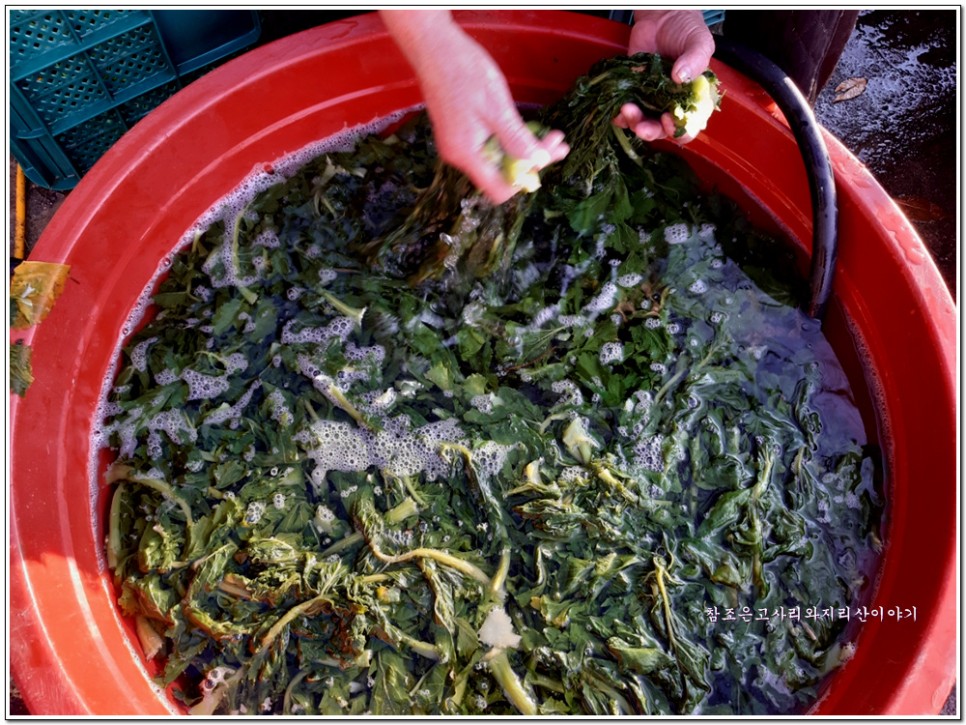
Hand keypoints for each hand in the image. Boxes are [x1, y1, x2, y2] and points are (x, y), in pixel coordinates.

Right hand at [381, 11, 568, 202]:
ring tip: (551, 135)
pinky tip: (527, 128)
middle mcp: (460, 155)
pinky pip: (491, 146)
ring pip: (498, 160)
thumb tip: (538, 163)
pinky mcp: (462, 132)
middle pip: (501, 175)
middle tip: (558, 143)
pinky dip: (511, 140)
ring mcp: (460, 143)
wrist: (434, 47)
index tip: (546, 155)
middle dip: (532, 162)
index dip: (525, 179)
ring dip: (524, 150)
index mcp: (466, 154)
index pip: (499, 190)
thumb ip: (516, 139)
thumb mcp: (496, 107)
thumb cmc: (463, 71)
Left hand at [614, 10, 715, 142]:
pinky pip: (624, 110)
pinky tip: (617, 109)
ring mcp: (650, 99)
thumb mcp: (699, 43)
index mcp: (691, 100)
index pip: (687, 126)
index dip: (678, 130)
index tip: (668, 120)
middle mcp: (670, 104)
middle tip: (641, 127)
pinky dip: (619, 114)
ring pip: (640, 122)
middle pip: (660, 130)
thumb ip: (695, 60)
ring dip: (632, 122)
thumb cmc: (686, 31)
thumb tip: (680, 77)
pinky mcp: (632, 91)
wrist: (663, 17)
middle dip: (650, 131)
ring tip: (627, 109)